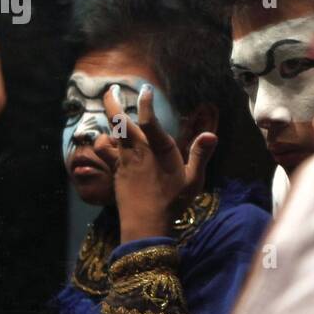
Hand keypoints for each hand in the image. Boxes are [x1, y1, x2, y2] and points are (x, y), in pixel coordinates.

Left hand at [104, 84, 215, 242]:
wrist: (146, 224)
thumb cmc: (173, 202)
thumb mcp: (193, 180)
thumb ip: (200, 155)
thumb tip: (212, 135)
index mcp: (159, 150)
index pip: (150, 120)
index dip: (146, 102)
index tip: (145, 89)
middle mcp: (138, 150)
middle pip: (119, 120)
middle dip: (113, 102)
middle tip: (111, 88)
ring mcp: (123, 160)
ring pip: (108, 133)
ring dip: (105, 121)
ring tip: (107, 112)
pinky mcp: (115, 171)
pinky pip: (103, 151)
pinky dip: (102, 142)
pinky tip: (106, 140)